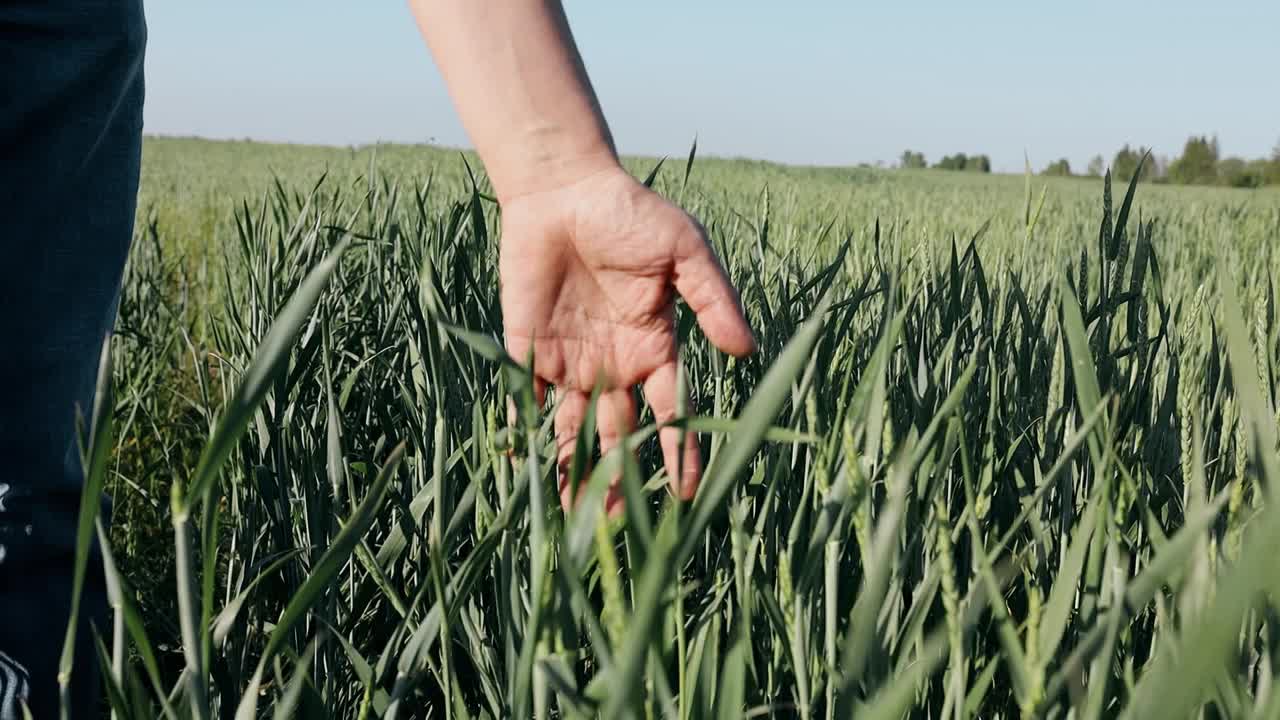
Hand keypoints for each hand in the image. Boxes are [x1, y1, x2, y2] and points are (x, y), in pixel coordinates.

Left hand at [498, 164, 755, 510]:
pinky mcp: (525, 351)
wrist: (562, 188)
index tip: (687, 492)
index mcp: (654, 347)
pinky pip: (524, 401)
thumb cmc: (630, 213)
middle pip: (621, 435)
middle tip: (620, 525)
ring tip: (576, 518)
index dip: (679, 450)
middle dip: (621, 479)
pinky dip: (525, 435)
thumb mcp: (684, 252)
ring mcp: (569, 362)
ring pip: (574, 430)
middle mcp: (614, 365)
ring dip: (575, 472)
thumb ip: (712, 299)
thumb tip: (745, 352)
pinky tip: (528, 470)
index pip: (672, 411)